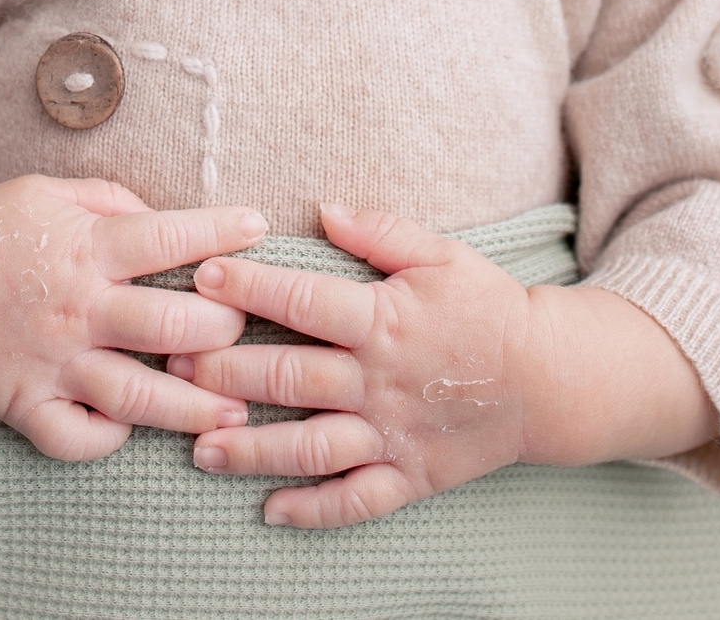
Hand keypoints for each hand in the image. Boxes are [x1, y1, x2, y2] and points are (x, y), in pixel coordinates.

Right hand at [0, 175, 265, 461]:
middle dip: (224, 328)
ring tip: (234, 411)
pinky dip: (109, 440)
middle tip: (243, 327)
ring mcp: (52, 363)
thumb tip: (167, 222)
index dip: (223, 230)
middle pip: (173, 327)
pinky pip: (76, 439)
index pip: (170, 238)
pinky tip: (133, 427)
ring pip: (139, 398)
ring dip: (195, 407)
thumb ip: (113, 201)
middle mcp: (76, 308)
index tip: (258, 226)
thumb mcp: (50, 192)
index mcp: (85, 247)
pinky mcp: (23, 404)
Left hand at [169, 204, 717, 527]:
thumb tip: (322, 209)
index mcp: (384, 321)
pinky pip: (354, 501)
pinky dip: (312, 510)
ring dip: (250, 449)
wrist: (551, 379)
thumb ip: (380, 230)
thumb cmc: (488, 307)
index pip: (303, 303)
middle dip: (224, 373)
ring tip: (197, 447)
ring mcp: (392, 434)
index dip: (249, 289)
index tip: (202, 280)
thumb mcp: (441, 254)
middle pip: (289, 379)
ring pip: (309, 447)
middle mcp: (380, 381)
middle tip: (169, 367)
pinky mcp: (409, 476)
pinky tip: (268, 510)